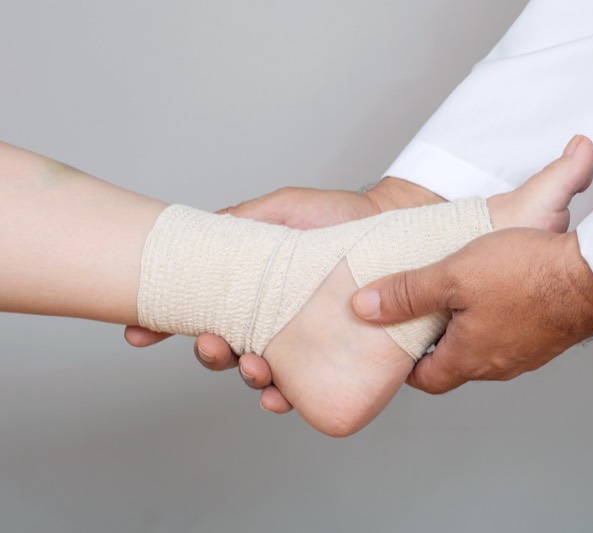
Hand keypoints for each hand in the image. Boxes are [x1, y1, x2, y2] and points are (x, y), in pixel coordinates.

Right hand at [124, 178, 442, 410]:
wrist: (394, 228)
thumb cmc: (337, 215)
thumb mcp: (282, 210)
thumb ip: (240, 221)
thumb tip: (197, 231)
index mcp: (251, 292)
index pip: (202, 313)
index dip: (165, 327)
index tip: (139, 335)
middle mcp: (272, 321)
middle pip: (227, 351)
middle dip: (211, 356)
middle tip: (215, 346)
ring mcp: (303, 342)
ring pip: (262, 374)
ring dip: (248, 378)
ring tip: (254, 368)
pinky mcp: (336, 358)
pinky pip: (307, 389)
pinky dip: (288, 398)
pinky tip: (282, 397)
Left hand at [351, 229, 592, 393]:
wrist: (592, 273)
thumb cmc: (526, 274)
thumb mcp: (451, 276)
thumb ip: (406, 293)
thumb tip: (363, 307)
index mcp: (469, 358)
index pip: (426, 379)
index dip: (406, 365)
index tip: (395, 343)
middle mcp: (499, 364)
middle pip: (455, 364)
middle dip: (436, 342)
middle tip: (422, 314)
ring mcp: (528, 353)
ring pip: (486, 348)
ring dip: (469, 328)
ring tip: (459, 296)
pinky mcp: (549, 335)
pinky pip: (513, 334)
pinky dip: (498, 319)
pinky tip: (500, 290)